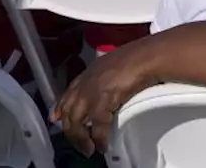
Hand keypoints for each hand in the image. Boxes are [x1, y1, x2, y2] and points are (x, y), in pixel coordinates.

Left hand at [53, 39, 161, 155]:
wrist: (147, 56)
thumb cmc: (138, 57)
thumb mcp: (114, 65)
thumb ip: (105, 77)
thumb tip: (111, 89)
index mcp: (88, 74)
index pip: (67, 95)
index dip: (61, 109)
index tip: (57, 119)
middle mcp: (85, 84)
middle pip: (68, 112)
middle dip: (71, 132)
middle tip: (80, 144)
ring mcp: (91, 92)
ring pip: (75, 122)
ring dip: (80, 140)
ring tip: (89, 150)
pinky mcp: (102, 101)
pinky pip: (97, 126)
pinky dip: (99, 139)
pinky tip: (102, 146)